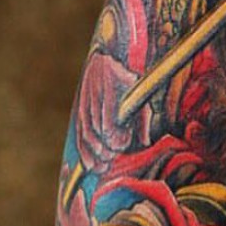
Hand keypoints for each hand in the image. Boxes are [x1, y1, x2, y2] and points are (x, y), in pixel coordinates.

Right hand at [75, 52, 142, 172]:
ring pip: (86, 132)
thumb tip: (145, 143)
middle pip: (96, 129)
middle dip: (103, 148)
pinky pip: (80, 132)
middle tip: (110, 159)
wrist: (106, 59)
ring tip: (100, 167)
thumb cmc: (130, 81)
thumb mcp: (140, 93)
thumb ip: (142, 118)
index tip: (120, 146)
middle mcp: (95, 93)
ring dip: (92, 153)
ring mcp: (85, 101)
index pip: (108, 120)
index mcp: (111, 87)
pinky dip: (83, 150)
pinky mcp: (80, 109)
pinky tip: (89, 164)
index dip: (113, 137)